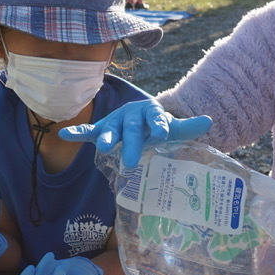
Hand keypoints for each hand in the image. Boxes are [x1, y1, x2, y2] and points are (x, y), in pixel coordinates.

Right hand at [59, 100, 212, 169]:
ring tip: (103, 149)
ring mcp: (115, 121)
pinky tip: (65, 134)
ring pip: (110, 129)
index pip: (157, 118)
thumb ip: (188, 127)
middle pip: (131, 129)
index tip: (163, 134)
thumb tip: (208, 121)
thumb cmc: (158, 127)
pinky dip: (78, 132)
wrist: (140, 119)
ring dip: (105, 137)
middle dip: (131, 144)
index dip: (159, 125)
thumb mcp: (173, 128)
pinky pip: (89, 131)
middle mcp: (131, 115)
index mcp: (151, 112)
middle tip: (131, 162)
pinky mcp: (101, 129)